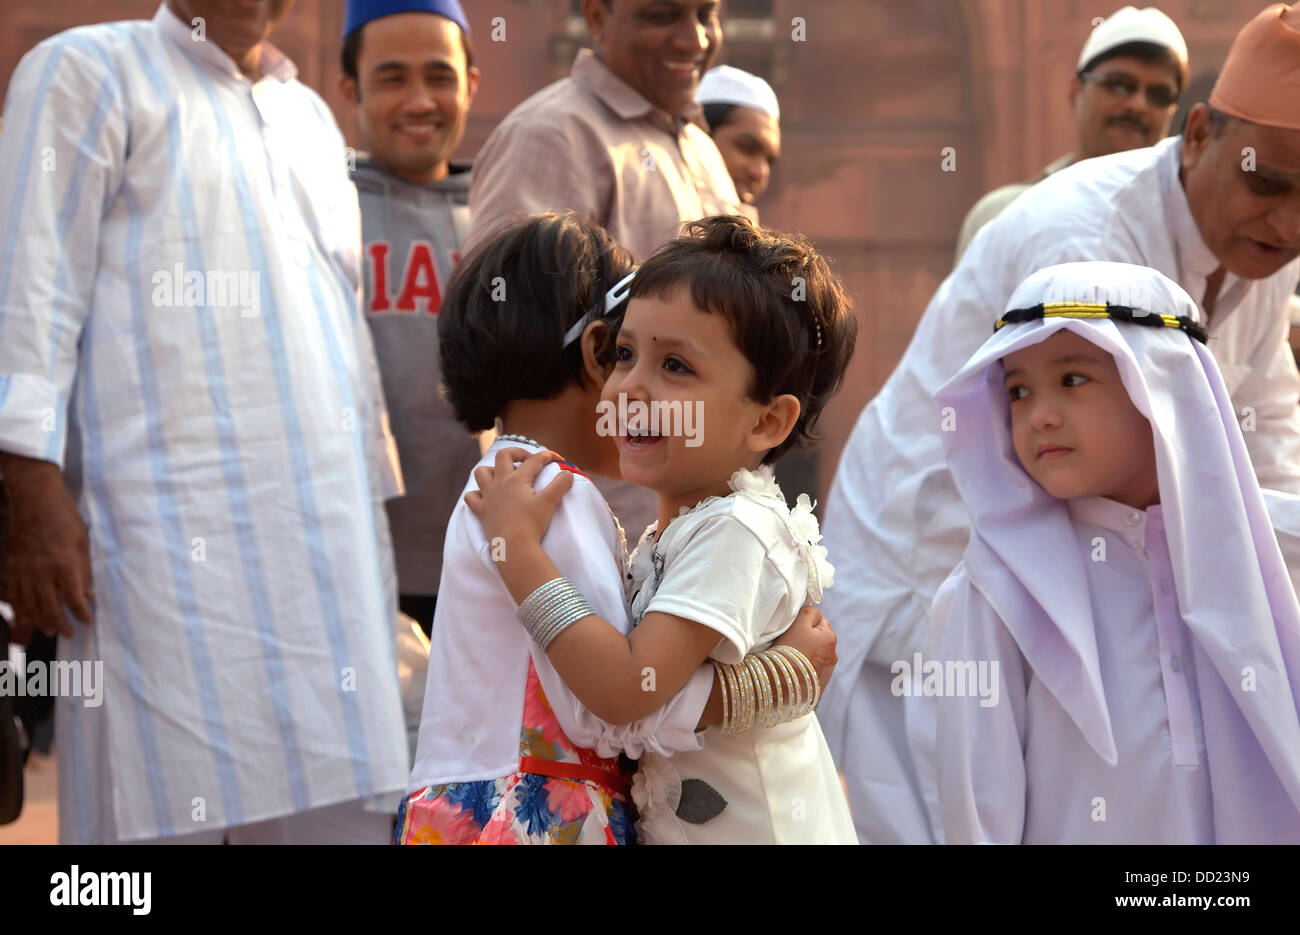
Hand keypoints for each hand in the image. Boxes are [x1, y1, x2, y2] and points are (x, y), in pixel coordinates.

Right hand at [1, 454, 92, 637]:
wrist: (34, 500)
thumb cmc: (64, 517)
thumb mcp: (83, 542)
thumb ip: (84, 571)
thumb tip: (89, 595)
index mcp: (64, 565)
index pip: (74, 599)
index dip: (81, 614)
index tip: (87, 621)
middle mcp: (42, 572)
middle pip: (50, 608)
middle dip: (60, 624)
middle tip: (68, 633)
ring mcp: (24, 571)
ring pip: (30, 605)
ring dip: (40, 621)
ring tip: (49, 631)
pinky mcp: (13, 567)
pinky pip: (15, 594)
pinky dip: (20, 610)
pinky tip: (25, 620)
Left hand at [463, 448, 572, 549]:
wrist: (513, 547)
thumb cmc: (532, 524)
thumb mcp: (550, 502)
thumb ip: (560, 484)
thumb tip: (568, 473)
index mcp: (517, 479)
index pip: (535, 460)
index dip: (549, 456)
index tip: (559, 461)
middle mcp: (500, 483)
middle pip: (503, 456)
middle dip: (517, 453)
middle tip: (528, 460)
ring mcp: (488, 497)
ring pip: (482, 473)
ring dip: (493, 470)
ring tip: (504, 476)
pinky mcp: (481, 511)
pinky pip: (472, 497)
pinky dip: (478, 494)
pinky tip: (486, 497)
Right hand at [774, 605, 837, 691]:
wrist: (782, 684)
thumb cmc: (789, 649)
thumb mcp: (799, 623)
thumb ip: (810, 612)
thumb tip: (815, 613)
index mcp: (831, 637)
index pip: (819, 620)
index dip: (804, 622)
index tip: (792, 630)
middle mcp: (833, 655)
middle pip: (818, 638)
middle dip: (807, 638)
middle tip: (790, 643)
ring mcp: (827, 672)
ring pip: (815, 654)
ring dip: (807, 653)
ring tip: (791, 658)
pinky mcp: (819, 685)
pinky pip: (812, 670)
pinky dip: (805, 667)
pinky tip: (794, 669)